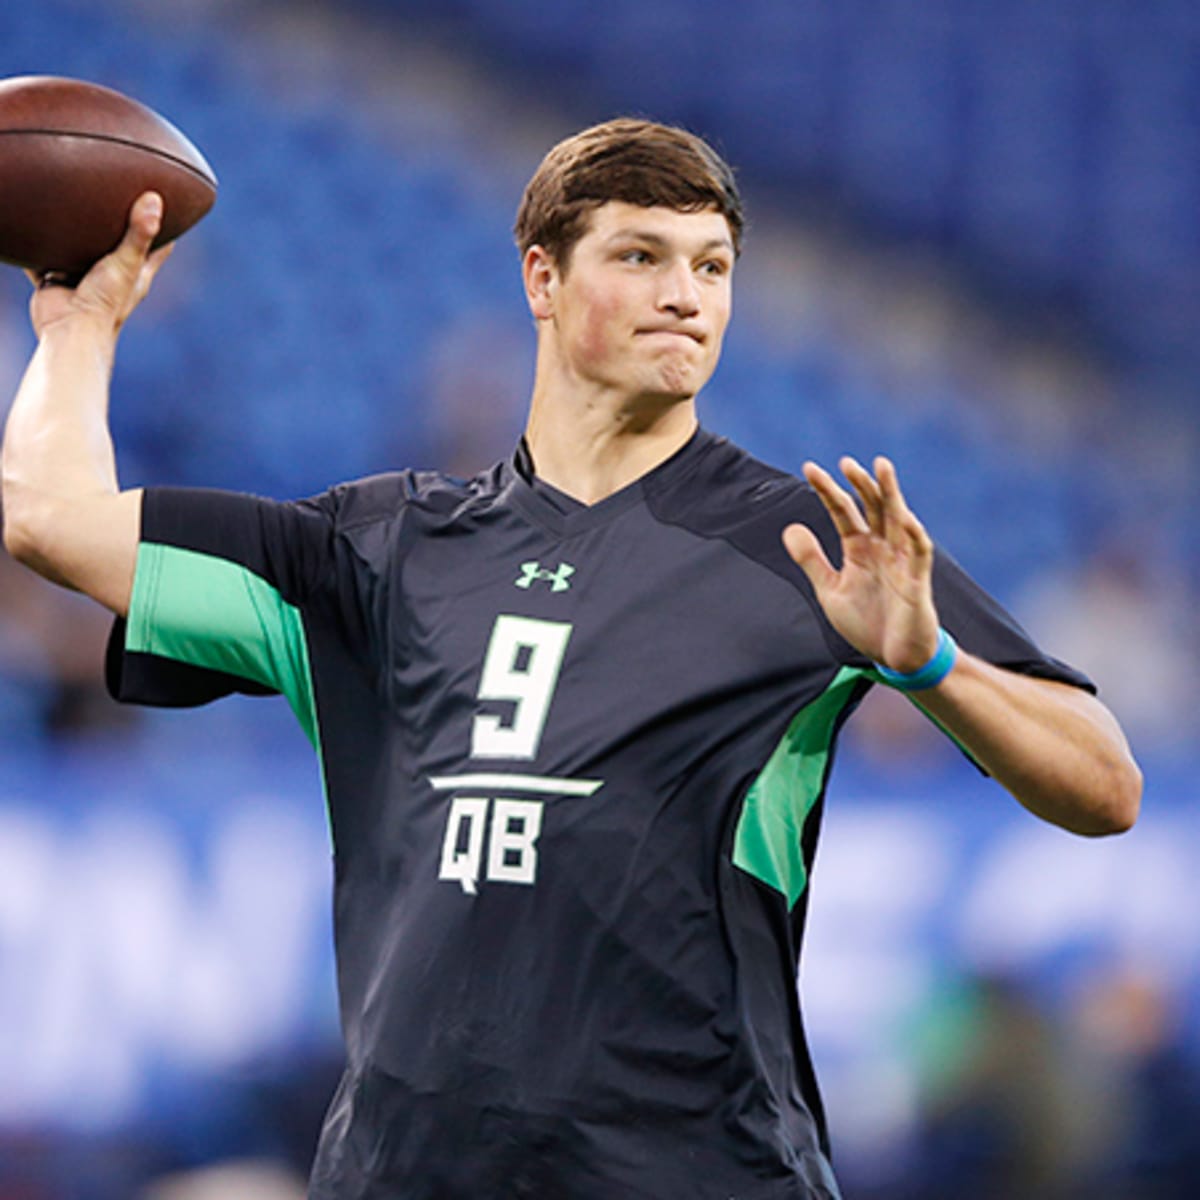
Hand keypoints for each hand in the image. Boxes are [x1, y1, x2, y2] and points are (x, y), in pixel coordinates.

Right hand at [26, 191, 173, 338]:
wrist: (70, 329)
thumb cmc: (105, 300)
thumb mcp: (127, 262)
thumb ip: (139, 232)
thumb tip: (155, 199)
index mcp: (136, 274)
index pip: (158, 247)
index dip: (164, 228)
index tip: (165, 205)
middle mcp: (111, 275)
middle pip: (117, 245)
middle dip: (115, 226)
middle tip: (113, 196)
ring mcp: (82, 278)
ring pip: (79, 252)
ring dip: (75, 237)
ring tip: (71, 208)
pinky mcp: (55, 281)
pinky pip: (44, 262)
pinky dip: (40, 250)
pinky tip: (35, 231)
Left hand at [783, 455, 939, 672]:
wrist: (895, 658)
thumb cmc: (867, 622)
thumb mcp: (830, 590)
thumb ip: (811, 560)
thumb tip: (789, 528)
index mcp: (860, 549)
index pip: (843, 512)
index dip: (827, 491)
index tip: (809, 469)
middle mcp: (882, 548)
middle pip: (873, 507)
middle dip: (860, 484)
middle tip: (845, 462)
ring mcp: (901, 562)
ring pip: (898, 519)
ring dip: (890, 494)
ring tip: (881, 467)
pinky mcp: (916, 582)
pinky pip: (918, 553)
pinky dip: (913, 534)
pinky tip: (906, 517)